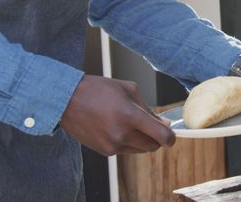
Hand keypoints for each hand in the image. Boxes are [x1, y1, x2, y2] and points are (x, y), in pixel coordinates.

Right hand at [59, 75, 175, 155]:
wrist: (67, 100)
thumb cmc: (98, 90)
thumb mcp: (128, 89)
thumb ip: (148, 108)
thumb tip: (162, 123)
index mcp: (130, 116)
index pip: (161, 135)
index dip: (171, 138)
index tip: (172, 135)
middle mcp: (121, 134)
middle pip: (152, 146)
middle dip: (158, 138)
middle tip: (154, 126)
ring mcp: (112, 145)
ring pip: (140, 150)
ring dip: (143, 140)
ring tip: (133, 124)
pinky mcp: (104, 151)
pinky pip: (126, 150)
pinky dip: (128, 142)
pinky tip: (119, 128)